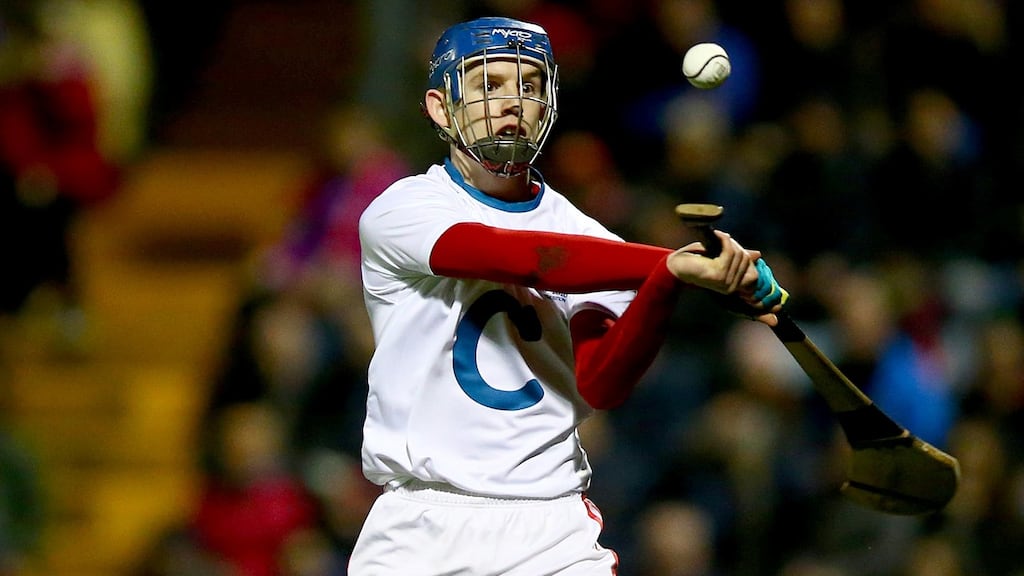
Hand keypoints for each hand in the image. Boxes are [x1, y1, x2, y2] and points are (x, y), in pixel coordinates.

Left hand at [665, 230, 786, 326]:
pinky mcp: (717, 275)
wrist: (675, 264)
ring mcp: (725, 285)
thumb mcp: (722, 257)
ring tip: (718, 240)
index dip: (770, 298)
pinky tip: (717, 236)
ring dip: (730, 243)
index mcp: (734, 289)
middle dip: (740, 250)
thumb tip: (759, 255)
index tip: (779, 304)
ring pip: (741, 256)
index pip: (758, 292)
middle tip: (726, 241)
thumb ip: (740, 258)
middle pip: (751, 265)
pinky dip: (725, 240)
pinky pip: (731, 252)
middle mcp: (731, 290)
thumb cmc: (697, 260)